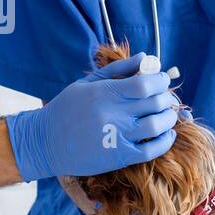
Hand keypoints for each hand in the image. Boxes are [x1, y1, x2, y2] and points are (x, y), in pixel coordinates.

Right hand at [5, 53, 177, 181]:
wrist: (45, 142)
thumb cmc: (66, 109)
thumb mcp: (87, 83)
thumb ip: (118, 69)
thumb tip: (145, 57)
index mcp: (104, 94)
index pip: (145, 84)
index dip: (160, 81)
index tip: (162, 81)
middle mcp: (112, 115)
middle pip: (155, 103)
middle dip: (166, 97)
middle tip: (166, 97)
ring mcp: (117, 137)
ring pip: (158, 126)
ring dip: (169, 117)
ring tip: (167, 114)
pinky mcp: (119, 157)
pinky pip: (152, 150)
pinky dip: (165, 141)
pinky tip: (166, 133)